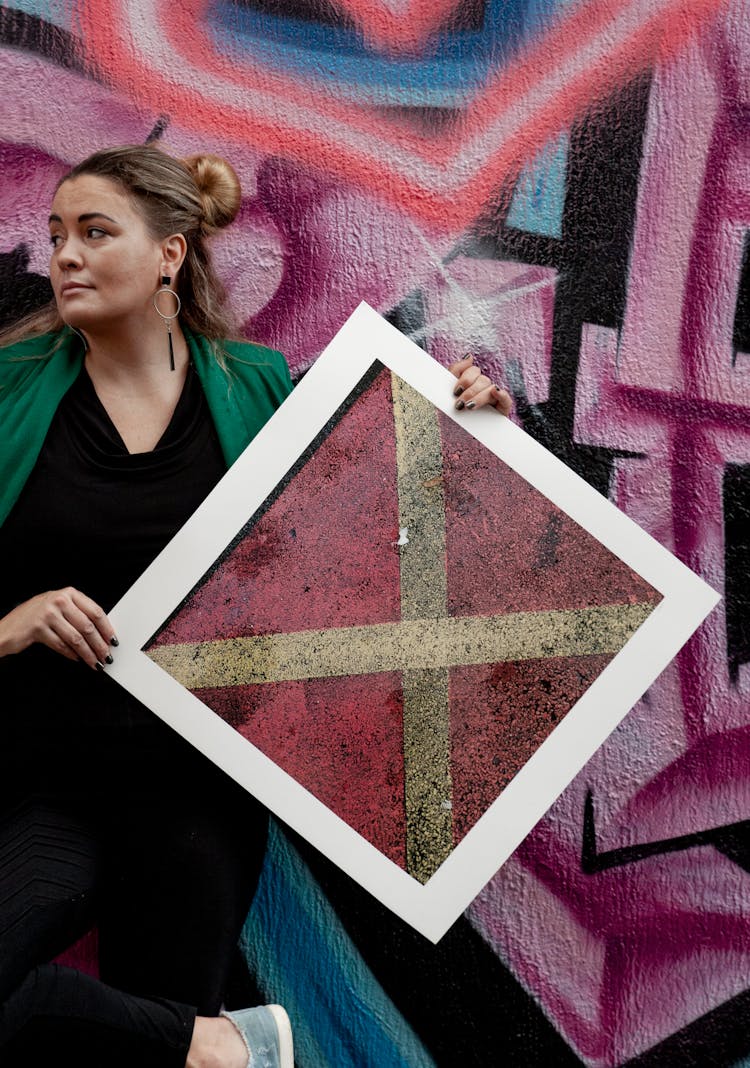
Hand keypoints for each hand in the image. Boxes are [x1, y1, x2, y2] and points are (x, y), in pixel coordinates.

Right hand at [0, 588, 116, 668]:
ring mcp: (47, 614)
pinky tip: (77, 659)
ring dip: (88, 653)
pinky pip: (61, 645)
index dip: (107, 628)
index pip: (95, 611)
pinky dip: (71, 654)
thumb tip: (102, 632)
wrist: (8, 625)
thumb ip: (78, 613)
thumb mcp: (59, 607)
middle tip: (106, 656)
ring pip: (76, 638)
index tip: (113, 640)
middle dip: (99, 644)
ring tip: (94, 662)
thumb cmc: (37, 616)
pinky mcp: (37, 628)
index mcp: (68, 593)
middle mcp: (58, 600)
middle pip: (87, 627)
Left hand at [449, 355, 511, 415]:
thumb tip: (469, 356)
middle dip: (468, 390)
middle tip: (459, 403)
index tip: (455, 391)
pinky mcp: (502, 408)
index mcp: (470, 383)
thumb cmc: (454, 419)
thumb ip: (454, 375)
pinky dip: (501, 393)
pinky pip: (506, 398)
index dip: (463, 376)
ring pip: (489, 386)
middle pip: (480, 378)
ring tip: (469, 407)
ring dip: (478, 396)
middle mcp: (483, 388)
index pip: (470, 370)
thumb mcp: (447, 399)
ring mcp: (494, 397)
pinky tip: (496, 391)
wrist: (460, 441)